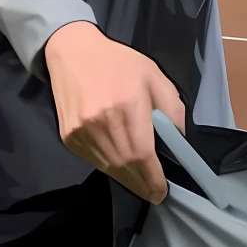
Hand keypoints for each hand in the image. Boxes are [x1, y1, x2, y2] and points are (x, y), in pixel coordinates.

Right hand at [43, 20, 185, 201]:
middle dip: (142, 184)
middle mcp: (101, 123)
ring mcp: (81, 132)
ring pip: (108, 167)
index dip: (152, 178)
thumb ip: (172, 111)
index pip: (142, 154)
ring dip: (127, 179)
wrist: (74, 53)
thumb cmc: (120, 64)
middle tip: (155, 193)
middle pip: (125, 166)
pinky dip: (110, 167)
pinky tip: (121, 166)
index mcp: (127, 106)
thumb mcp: (156, 78)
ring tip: (141, 183)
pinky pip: (93, 161)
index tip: (162, 192)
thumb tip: (177, 142)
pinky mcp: (68, 137)